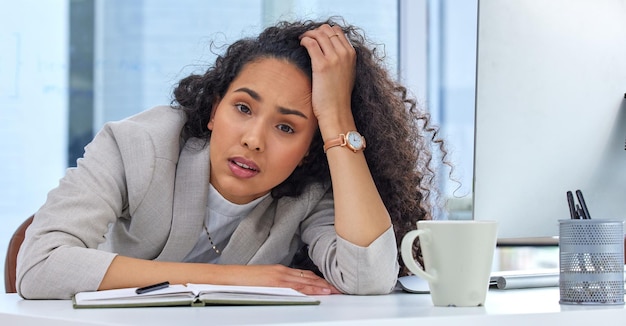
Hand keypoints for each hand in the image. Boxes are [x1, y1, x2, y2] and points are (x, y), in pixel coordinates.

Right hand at [225, 264, 340, 294]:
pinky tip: (318, 291)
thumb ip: (278, 283)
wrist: (229, 277)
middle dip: (324, 283)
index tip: (330, 285)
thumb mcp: (264, 280)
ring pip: (305, 281)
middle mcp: (282, 272)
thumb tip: (290, 289)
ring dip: (321, 286)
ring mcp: (279, 276)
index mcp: (280, 271)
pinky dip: (309, 288)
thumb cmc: (243, 280)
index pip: (305, 275)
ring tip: (333, 290)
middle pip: (308, 277)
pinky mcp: (274, 282)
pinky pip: (296, 286)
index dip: (319, 280)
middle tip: (338, 288)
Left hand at [300, 24, 355, 127]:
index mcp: (351, 54)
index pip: (337, 31)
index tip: (316, 37)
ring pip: (319, 34)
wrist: (337, 111)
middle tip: (307, 38)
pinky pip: (311, 43)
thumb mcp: (347, 73)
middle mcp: (344, 53)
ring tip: (302, 40)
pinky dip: (304, 40)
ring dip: (308, 34)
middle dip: (315, 31)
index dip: (324, 31)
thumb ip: (342, 60)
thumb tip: (330, 50)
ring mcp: (334, 58)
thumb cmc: (339, 96)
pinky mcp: (322, 65)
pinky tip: (300, 45)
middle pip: (327, 29)